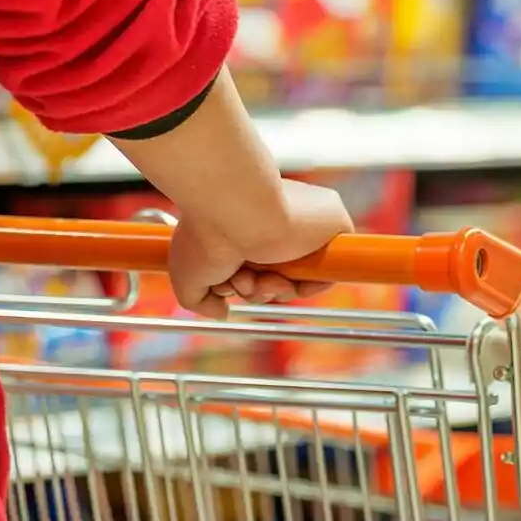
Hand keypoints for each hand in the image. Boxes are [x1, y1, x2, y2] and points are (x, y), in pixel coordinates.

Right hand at [168, 178, 353, 317]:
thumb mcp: (187, 273)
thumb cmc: (206, 233)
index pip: (256, 268)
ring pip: (298, 280)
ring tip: (252, 275)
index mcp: (249, 225)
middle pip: (276, 278)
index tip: (227, 283)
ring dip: (272, 290)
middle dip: (255, 290)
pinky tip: (280, 278)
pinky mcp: (334, 225)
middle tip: (239, 280)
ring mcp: (305, 227)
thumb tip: (223, 311)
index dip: (243, 284)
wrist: (236, 208)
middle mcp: (278, 224)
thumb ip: (201, 300)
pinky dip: (307, 287)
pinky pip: (328, 273)